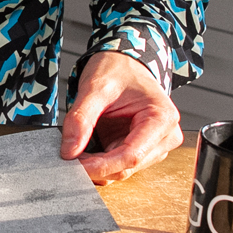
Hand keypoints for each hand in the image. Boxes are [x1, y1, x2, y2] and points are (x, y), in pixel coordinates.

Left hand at [60, 51, 182, 184]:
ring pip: (122, 170)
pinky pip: (118, 164)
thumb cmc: (117, 69)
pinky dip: (99, 162)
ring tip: (73, 150)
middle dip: (96, 166)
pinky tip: (84, 151)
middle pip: (127, 166)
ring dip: (96, 166)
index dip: (101, 165)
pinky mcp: (142, 149)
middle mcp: (165, 136)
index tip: (75, 165)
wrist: (123, 63)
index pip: (131, 155)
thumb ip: (81, 119)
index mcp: (162, 118)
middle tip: (66, 157)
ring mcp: (155, 146)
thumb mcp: (95, 88)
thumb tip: (69, 151)